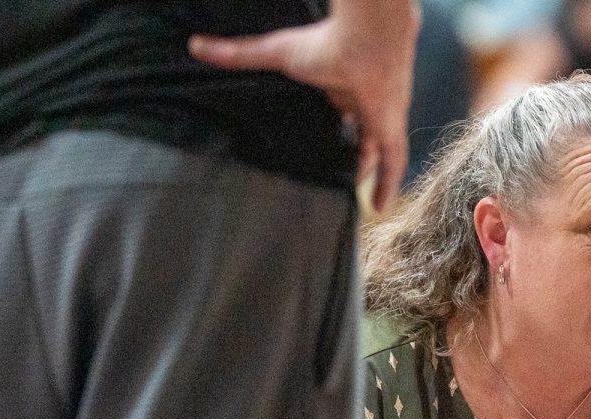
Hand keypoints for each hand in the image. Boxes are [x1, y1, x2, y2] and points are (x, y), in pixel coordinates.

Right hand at [188, 1, 419, 209]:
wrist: (365, 39)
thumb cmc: (323, 42)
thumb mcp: (275, 53)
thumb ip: (239, 54)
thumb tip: (196, 47)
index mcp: (338, 85)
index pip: (336, 112)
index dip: (331, 128)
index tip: (317, 145)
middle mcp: (362, 102)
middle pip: (359, 136)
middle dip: (351, 154)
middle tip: (336, 175)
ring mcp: (380, 116)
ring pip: (377, 151)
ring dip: (368, 172)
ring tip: (355, 196)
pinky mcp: (392, 128)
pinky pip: (393, 163)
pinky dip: (388, 185)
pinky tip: (380, 207)